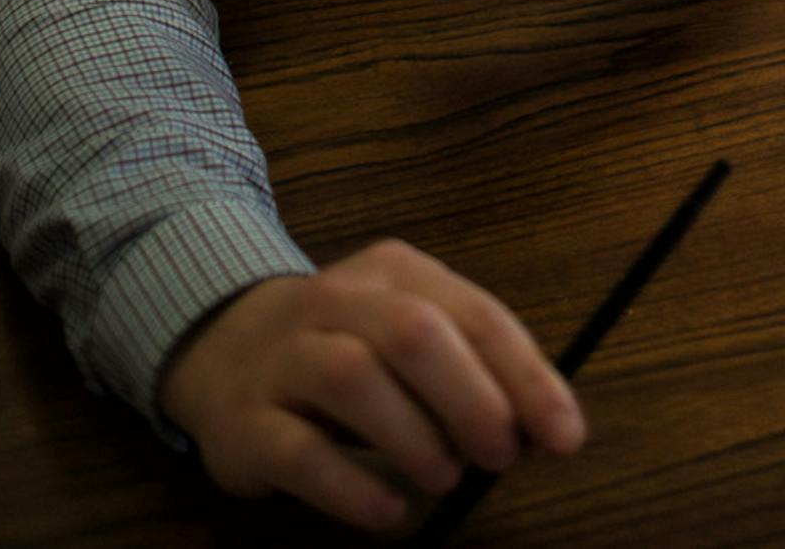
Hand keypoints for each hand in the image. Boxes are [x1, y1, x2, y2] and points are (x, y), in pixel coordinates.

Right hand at [159, 242, 583, 533]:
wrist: (220, 343)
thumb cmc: (342, 342)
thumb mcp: (407, 330)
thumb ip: (471, 367)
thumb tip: (544, 429)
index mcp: (394, 272)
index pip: (474, 314)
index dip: (526, 377)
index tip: (564, 435)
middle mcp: (336, 301)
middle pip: (414, 334)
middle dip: (471, 399)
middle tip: (501, 456)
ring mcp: (284, 359)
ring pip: (352, 377)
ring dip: (413, 435)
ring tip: (445, 480)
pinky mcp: (245, 423)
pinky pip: (300, 452)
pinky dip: (353, 487)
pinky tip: (391, 513)